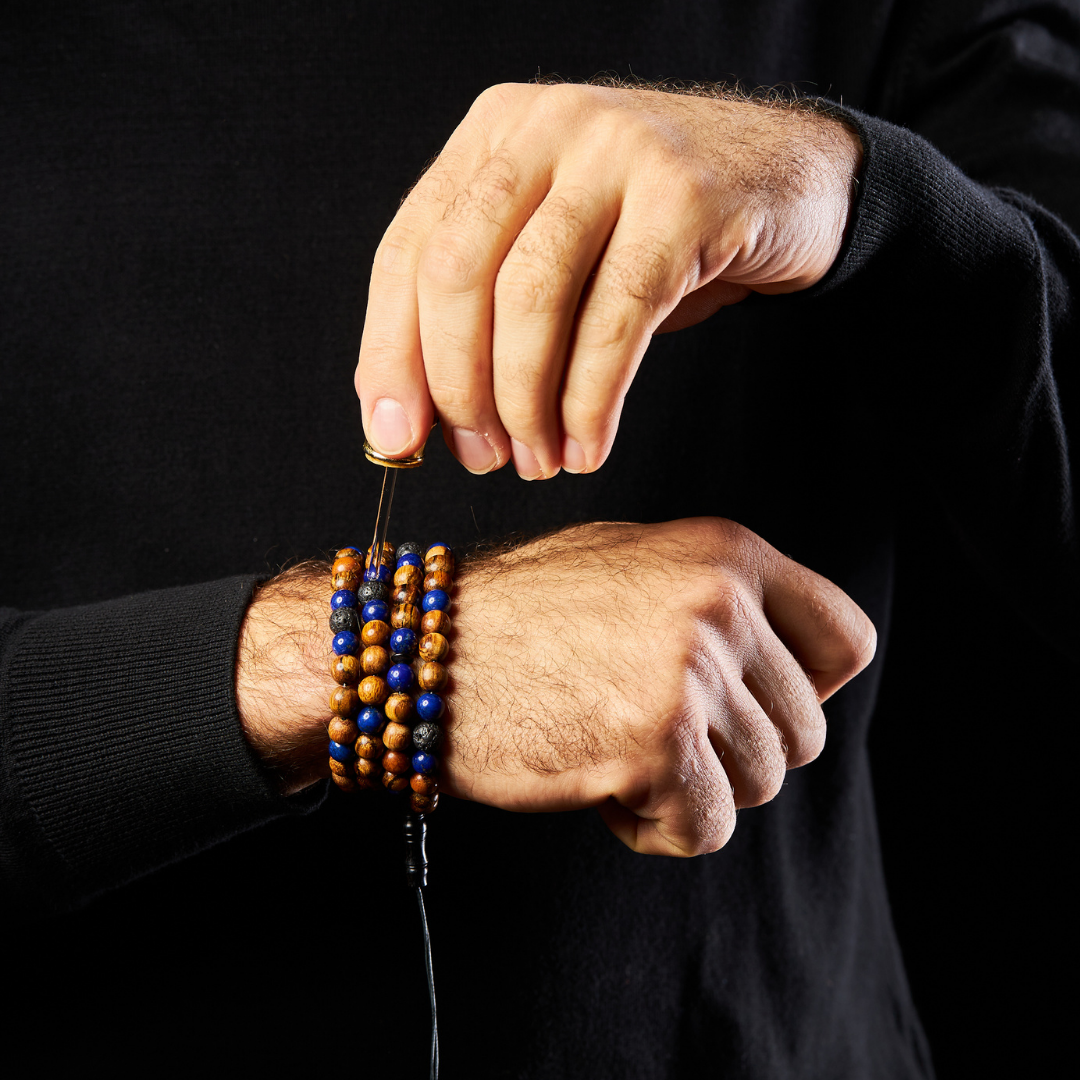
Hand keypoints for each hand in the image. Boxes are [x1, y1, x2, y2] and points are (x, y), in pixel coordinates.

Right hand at [235, 518, 874, 855]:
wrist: (414, 647)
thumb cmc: (516, 613)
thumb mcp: (631, 565)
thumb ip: (719, 600)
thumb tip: (792, 665)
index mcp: (725, 552)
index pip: (846, 639)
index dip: (802, 688)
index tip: (751, 705)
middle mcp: (718, 602)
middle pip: (801, 731)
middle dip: (733, 751)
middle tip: (653, 732)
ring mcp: (689, 671)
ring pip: (757, 784)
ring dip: (690, 787)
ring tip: (615, 748)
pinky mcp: (653, 743)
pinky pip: (706, 828)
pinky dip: (656, 826)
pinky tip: (602, 787)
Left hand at [355, 82, 860, 477]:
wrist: (789, 182)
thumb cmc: (657, 232)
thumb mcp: (557, 248)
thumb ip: (485, 309)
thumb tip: (411, 419)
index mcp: (493, 134)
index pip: (408, 251)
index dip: (390, 354)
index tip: (394, 439)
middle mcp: (547, 126)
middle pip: (458, 271)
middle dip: (457, 385)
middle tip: (479, 458)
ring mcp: (618, 152)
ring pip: (533, 296)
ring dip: (524, 402)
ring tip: (537, 460)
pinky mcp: (686, 198)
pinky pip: (617, 319)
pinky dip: (590, 400)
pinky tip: (587, 447)